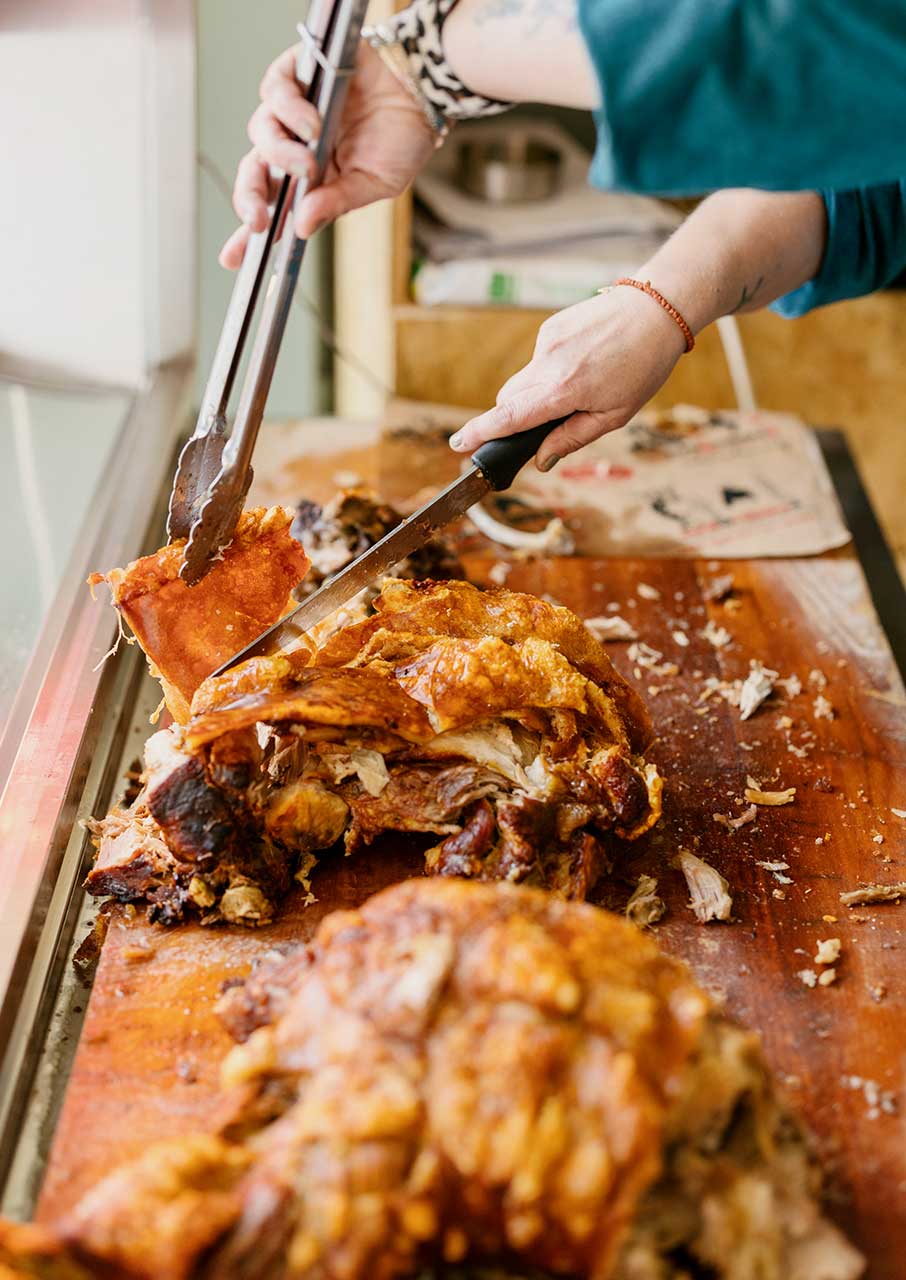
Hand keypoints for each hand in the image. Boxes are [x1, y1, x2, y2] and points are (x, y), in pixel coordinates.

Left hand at [221, 42, 436, 266]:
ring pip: (262, 132)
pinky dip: (286, 108)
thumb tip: (302, 226)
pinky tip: (310, 124)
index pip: (274, 207)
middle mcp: (297, 146)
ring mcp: (296, 110)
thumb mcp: (376, 184)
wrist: (425, 88)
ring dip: (279, 155)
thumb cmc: (404, 137)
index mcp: (313, 180)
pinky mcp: (300, 72)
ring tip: (307, 164)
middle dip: (250, 198)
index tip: (233, 258)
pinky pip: (275, 89)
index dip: (248, 233)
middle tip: (259, 219)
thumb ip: (338, 203)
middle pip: (255, 172)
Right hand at [448, 287, 688, 470]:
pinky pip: (538, 360)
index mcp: (562, 391)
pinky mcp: (551, 327)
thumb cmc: (642, 367)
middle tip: (541, 426)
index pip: (510, 417)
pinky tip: (584, 364)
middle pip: (508, 400)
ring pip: (523, 381)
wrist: (655, 310)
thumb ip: (572, 438)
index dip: (481, 433)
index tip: (458, 443)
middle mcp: (547, 364)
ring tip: (582, 386)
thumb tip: (541, 459)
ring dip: (537, 394)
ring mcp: (546, 342)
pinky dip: (550, 370)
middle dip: (514, 418)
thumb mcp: (615, 415)